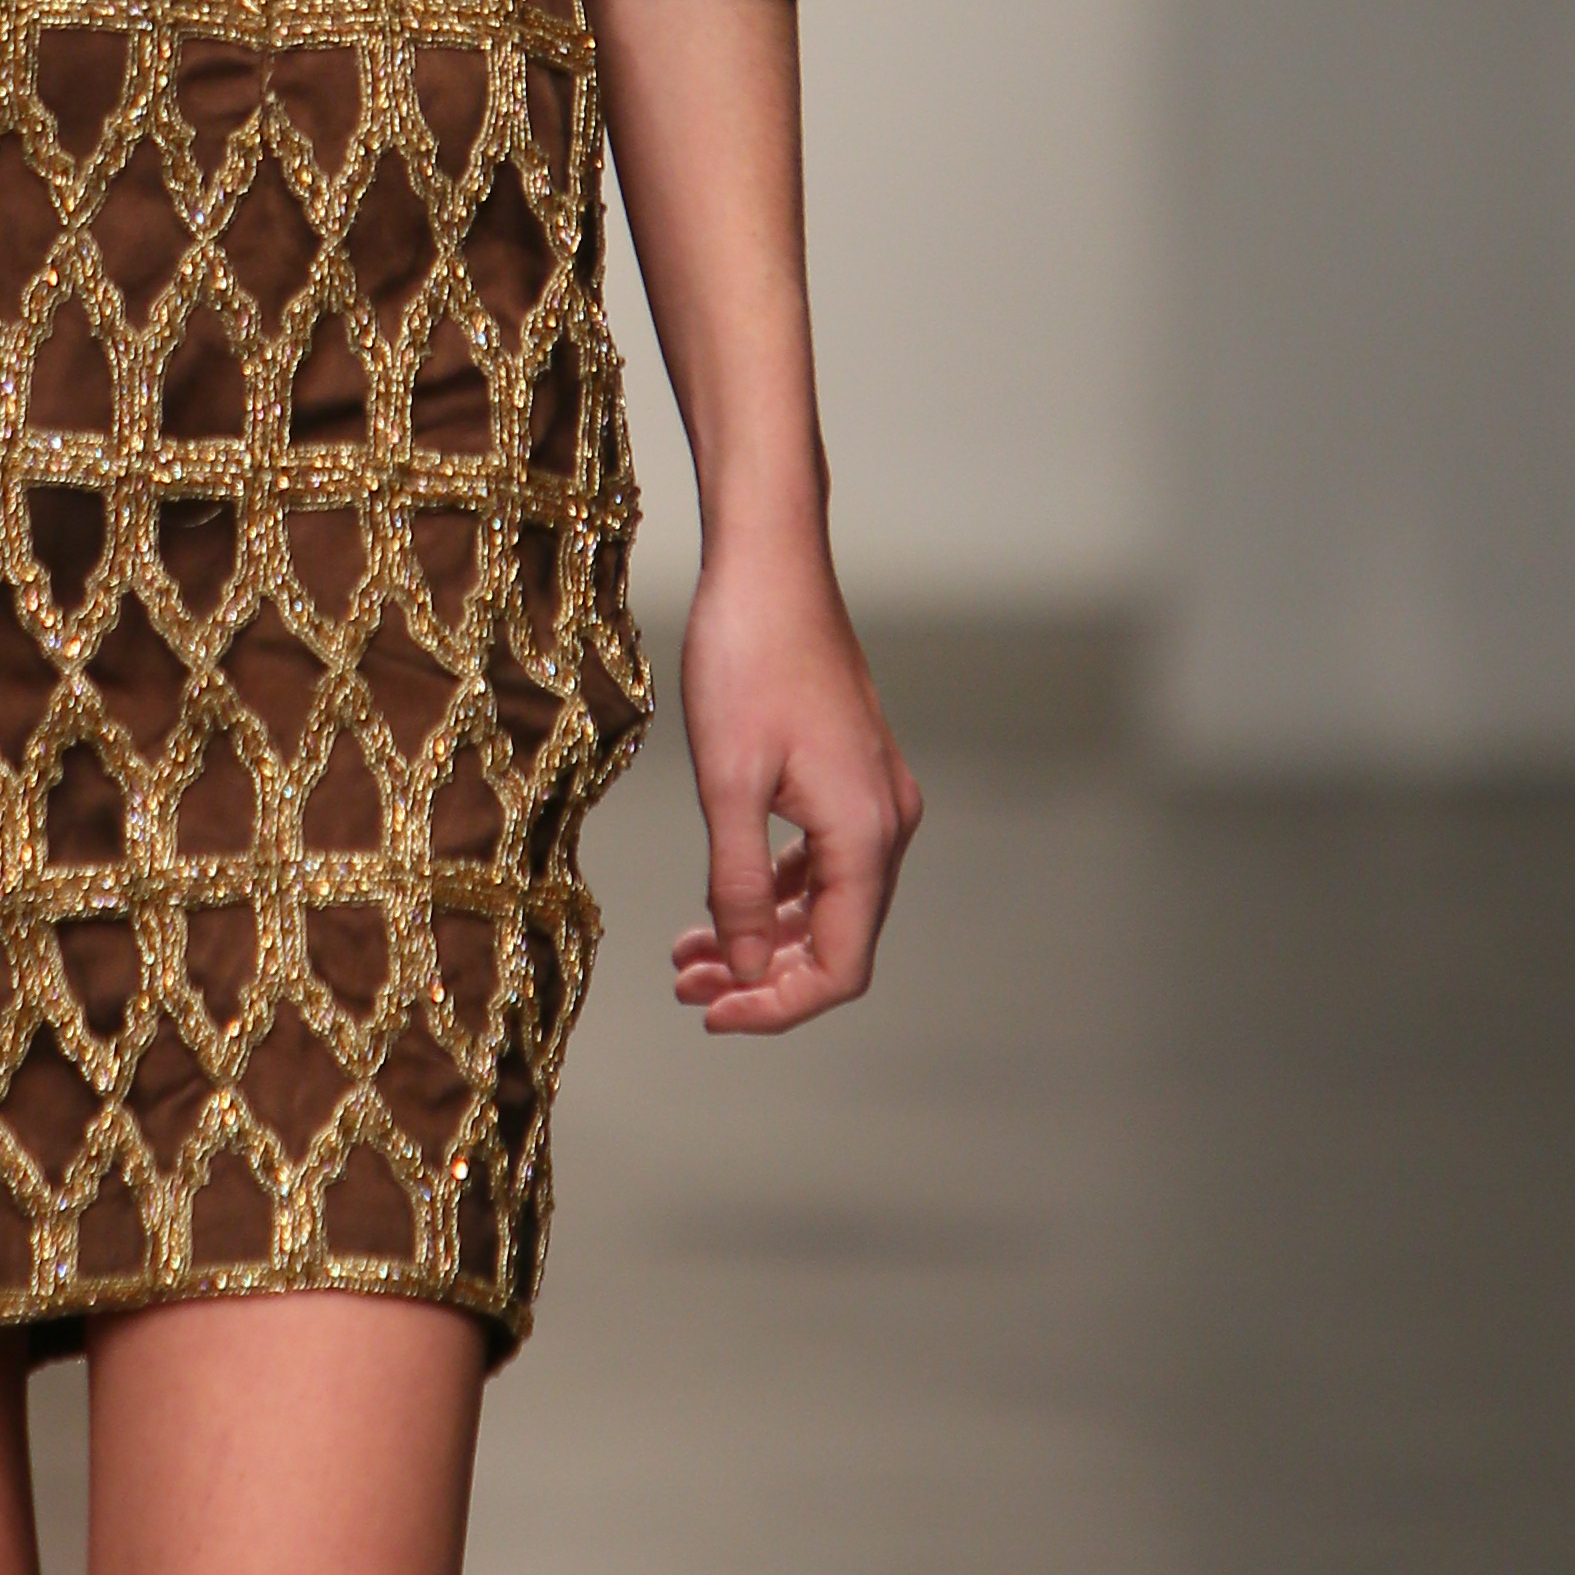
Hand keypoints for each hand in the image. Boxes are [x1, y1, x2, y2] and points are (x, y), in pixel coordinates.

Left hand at [669, 539, 919, 1033]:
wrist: (770, 563)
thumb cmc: (746, 657)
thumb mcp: (727, 780)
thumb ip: (738, 882)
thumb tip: (749, 965)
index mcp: (866, 832)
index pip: (842, 965)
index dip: (779, 1004)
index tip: (712, 1011)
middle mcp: (886, 822)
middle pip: (838, 940)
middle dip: (764, 974)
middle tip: (688, 985)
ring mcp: (874, 797)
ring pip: (829, 902)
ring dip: (765, 935)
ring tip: (691, 952)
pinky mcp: (852, 774)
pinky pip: (824, 861)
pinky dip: (776, 890)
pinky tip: (724, 898)